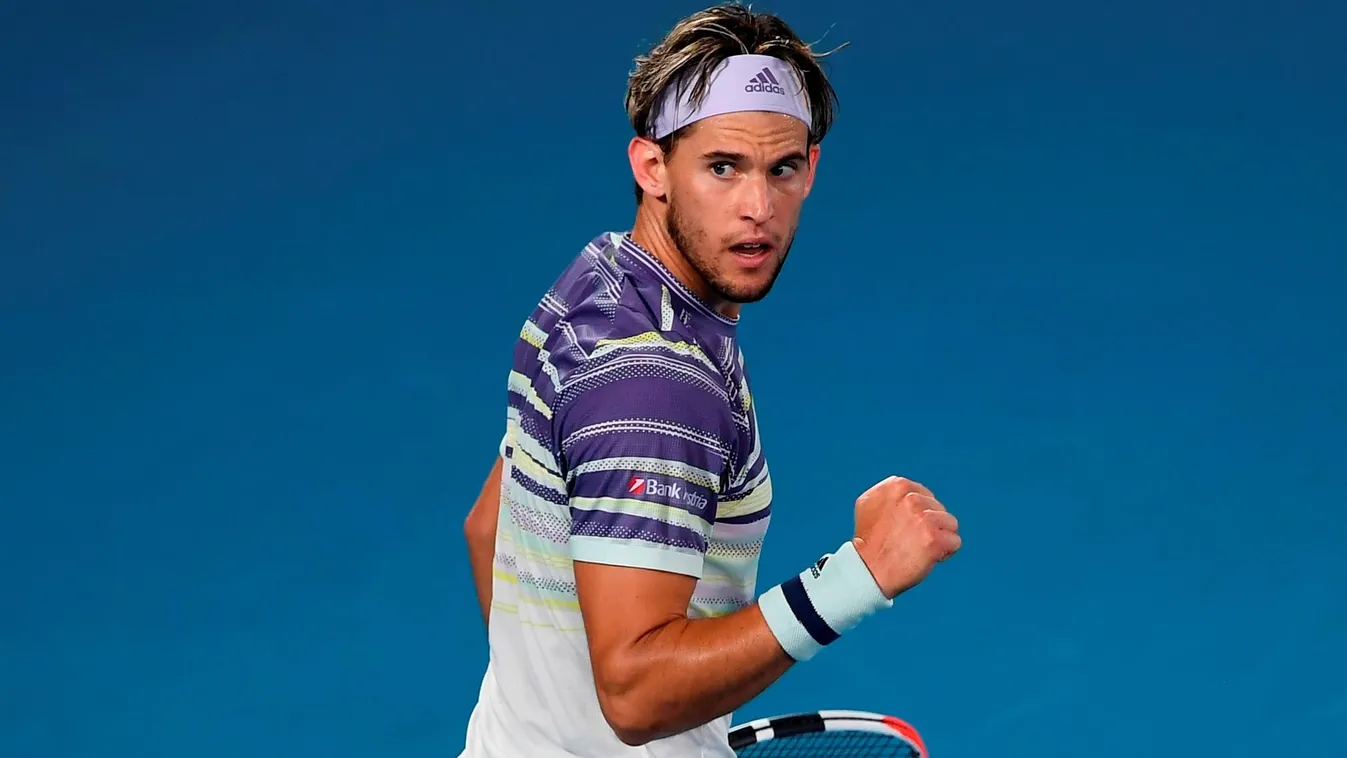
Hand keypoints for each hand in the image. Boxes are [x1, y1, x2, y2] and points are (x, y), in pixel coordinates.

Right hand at [851, 476, 960, 598]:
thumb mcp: (869, 504)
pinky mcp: (934, 538)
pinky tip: (928, 558)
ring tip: (919, 548)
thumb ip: (890, 493)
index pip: (925, 495)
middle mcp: (911, 498)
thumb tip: (911, 492)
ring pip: (950, 523)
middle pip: (938, 508)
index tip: (904, 527)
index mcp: (896, 486)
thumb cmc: (868, 542)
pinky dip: (945, 552)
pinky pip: (954, 542)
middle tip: (909, 541)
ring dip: (939, 537)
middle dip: (929, 525)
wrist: (868, 571)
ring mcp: (924, 518)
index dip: (918, 514)